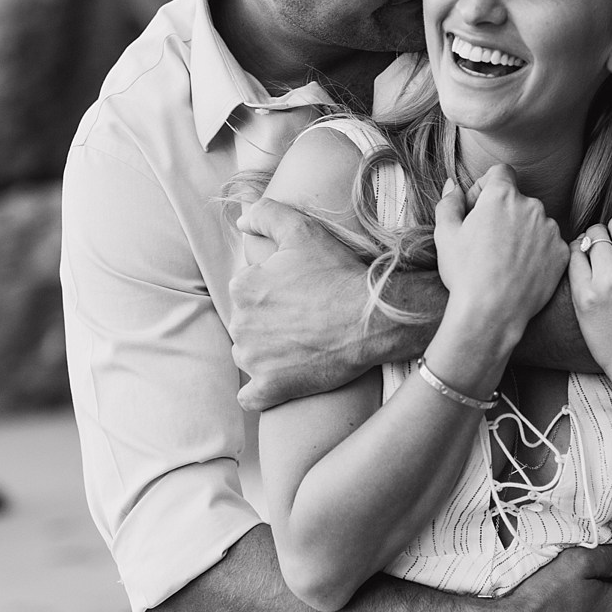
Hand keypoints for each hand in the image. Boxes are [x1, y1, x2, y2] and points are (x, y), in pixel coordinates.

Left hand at [230, 199, 380, 408]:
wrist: (371, 319)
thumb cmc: (339, 274)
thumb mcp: (304, 230)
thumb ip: (267, 215)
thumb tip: (242, 221)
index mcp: (243, 287)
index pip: (247, 291)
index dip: (272, 293)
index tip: (297, 295)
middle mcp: (240, 323)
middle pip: (247, 324)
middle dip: (267, 323)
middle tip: (302, 321)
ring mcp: (254, 359)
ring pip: (248, 356)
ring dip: (265, 354)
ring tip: (299, 347)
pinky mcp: (270, 388)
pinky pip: (250, 396)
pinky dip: (260, 392)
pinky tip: (278, 382)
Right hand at [433, 165, 566, 337]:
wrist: (492, 313)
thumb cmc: (465, 273)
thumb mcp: (445, 234)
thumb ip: (449, 202)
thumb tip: (453, 185)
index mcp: (503, 196)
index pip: (500, 173)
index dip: (485, 187)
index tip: (476, 209)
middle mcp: (532, 206)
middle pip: (518, 199)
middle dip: (503, 213)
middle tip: (486, 241)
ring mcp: (551, 230)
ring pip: (535, 222)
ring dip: (521, 232)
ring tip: (503, 260)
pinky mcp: (562, 253)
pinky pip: (548, 244)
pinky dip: (537, 252)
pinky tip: (520, 270)